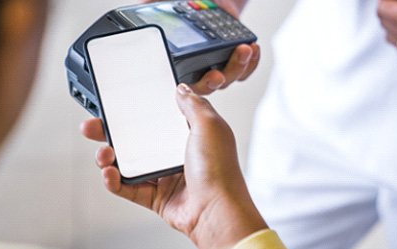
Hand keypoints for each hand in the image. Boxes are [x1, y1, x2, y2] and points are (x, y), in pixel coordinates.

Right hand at [80, 84, 266, 248]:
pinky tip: (109, 174)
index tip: (117, 106)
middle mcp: (178, 155)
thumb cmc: (219, 170)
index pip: (158, 119)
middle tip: (92, 128)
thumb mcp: (210, 126)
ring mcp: (167, 178)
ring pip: (129, 164)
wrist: (217, 211)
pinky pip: (129, 188)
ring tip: (103, 155)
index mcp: (191, 136)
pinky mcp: (158, 199)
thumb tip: (181, 88)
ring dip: (110, 158)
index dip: (137, 112)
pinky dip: (114, 182)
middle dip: (111, 133)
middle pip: (137, 140)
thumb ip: (194, 105)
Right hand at [141, 0, 257, 93]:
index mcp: (179, 64)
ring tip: (244, 50)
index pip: (181, 86)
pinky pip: (245, 70)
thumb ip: (151, 8)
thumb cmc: (185, 6)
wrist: (211, 1)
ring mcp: (219, 68)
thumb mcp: (163, 6)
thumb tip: (143, 7)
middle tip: (217, 73)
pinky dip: (251, 63)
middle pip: (208, 86)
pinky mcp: (236, 62)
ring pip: (229, 78)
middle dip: (214, 81)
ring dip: (237, 67)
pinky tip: (253, 49)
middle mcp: (199, 71)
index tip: (184, 84)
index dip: (185, 91)